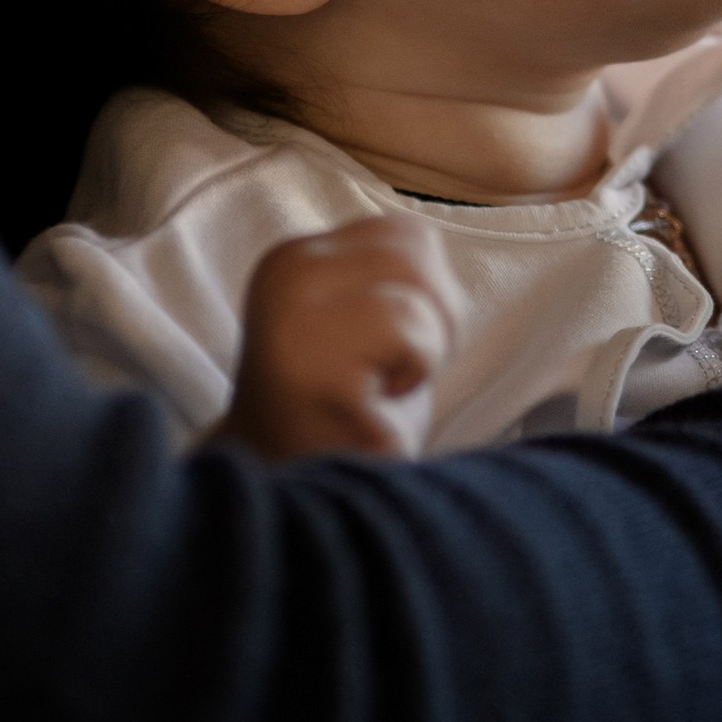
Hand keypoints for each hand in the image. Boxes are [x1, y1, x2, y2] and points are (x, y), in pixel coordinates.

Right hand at [211, 216, 458, 460]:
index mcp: (294, 258)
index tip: (389, 346)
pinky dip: (417, 369)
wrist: (297, 487)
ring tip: (383, 385)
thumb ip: (388, 274)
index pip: (406, 234)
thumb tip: (433, 249)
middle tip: (396, 370)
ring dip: (426, 346)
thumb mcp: (361, 317)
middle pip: (417, 250)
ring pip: (417, 284)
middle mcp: (285, 274)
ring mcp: (294, 316)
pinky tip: (377, 403)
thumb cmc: (346, 406)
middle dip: (435, 314)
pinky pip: (409, 330)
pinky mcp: (314, 362)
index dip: (426, 293)